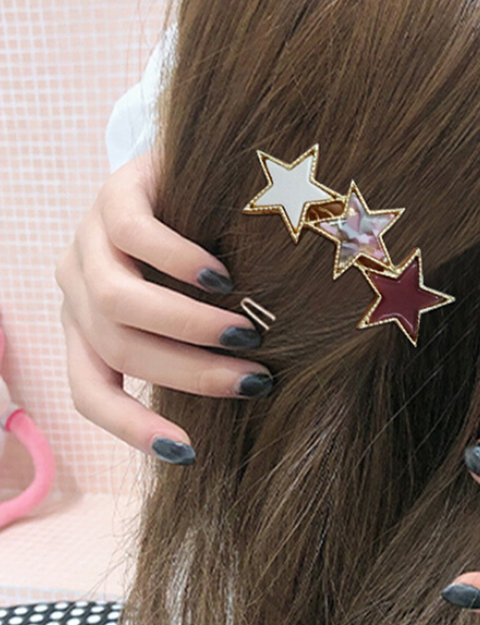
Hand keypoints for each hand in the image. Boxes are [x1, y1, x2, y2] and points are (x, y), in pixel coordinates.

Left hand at [56, 150, 274, 462]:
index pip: (91, 390)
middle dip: (190, 375)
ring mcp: (92, 239)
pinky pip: (137, 235)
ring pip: (119, 303)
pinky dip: (181, 263)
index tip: (189, 452)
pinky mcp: (115, 193)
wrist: (196, 172)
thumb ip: (202, 346)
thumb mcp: (195, 307)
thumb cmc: (205, 253)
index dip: (132, 428)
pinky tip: (222, 276)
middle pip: (119, 349)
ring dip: (189, 328)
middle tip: (254, 381)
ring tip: (246, 332)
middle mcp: (79, 288)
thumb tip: (254, 394)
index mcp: (90, 325)